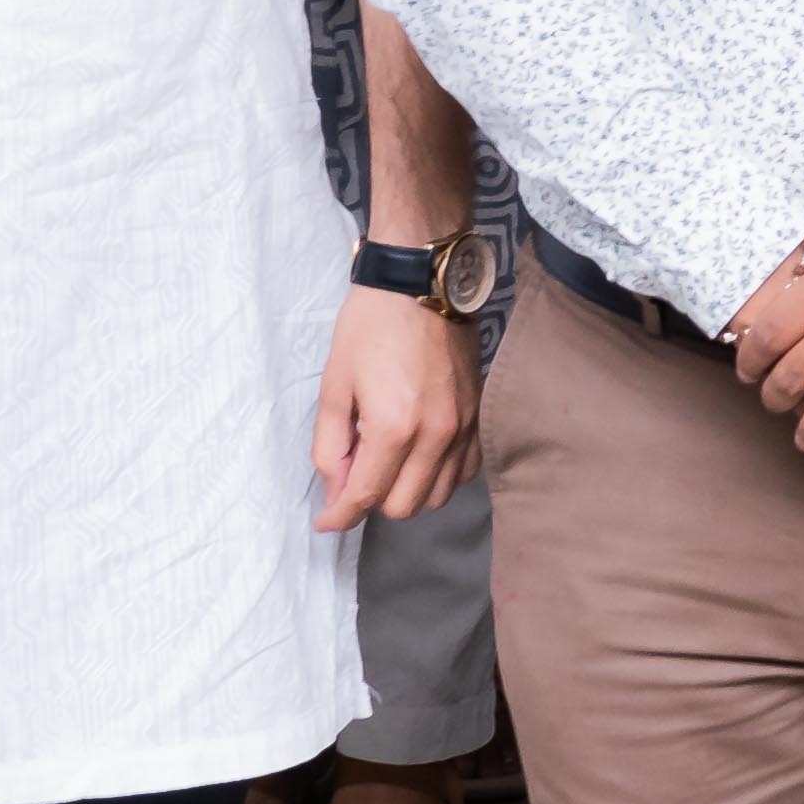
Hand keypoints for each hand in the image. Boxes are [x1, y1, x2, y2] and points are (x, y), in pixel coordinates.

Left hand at [312, 279, 476, 529]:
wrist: (422, 281)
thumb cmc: (370, 326)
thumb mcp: (334, 385)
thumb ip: (330, 446)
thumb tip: (336, 490)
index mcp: (394, 428)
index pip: (364, 497)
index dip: (337, 517)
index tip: (324, 522)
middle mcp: (436, 435)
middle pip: (404, 506)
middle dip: (371, 502)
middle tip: (352, 475)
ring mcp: (464, 427)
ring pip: (437, 496)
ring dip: (407, 493)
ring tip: (386, 465)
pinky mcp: (479, 416)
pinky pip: (465, 472)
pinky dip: (439, 477)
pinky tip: (420, 457)